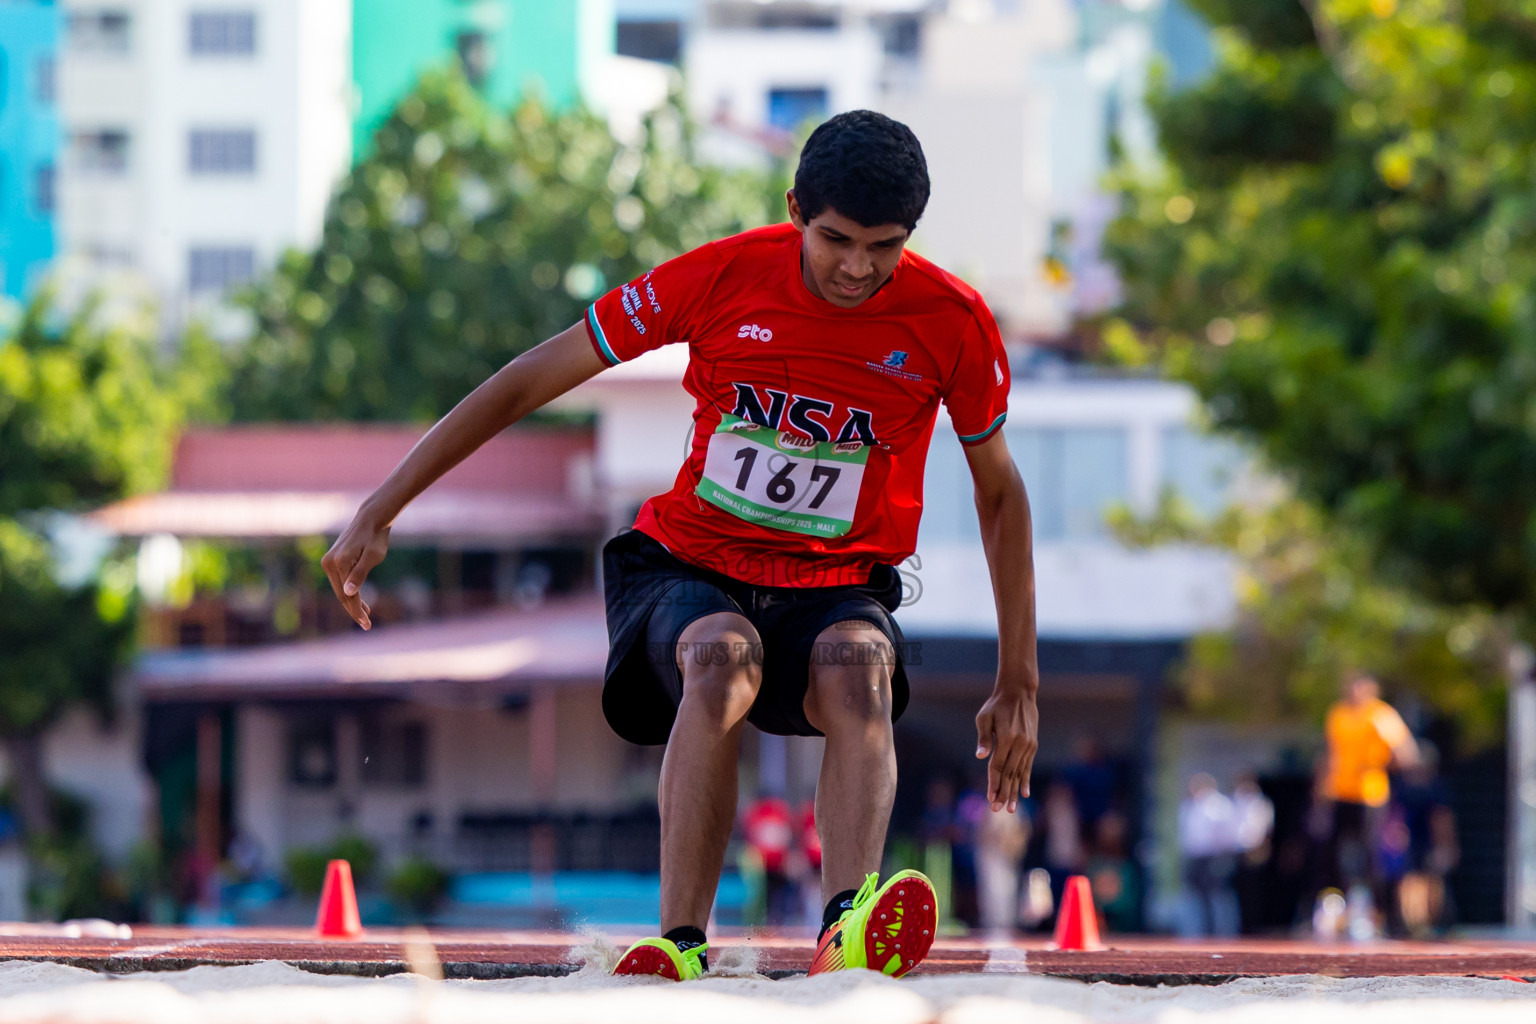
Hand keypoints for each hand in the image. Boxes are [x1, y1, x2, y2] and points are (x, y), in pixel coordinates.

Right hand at [320, 508, 390, 629]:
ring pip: (340, 589)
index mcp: (339, 563)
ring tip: (366, 615)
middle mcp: (329, 563)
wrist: (371, 519)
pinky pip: (340, 581)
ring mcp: (328, 561)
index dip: (357, 611)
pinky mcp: (331, 560)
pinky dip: (349, 591)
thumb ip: (360, 574)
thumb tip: (348, 593)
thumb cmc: (375, 537)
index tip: (366, 624)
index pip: (347, 595)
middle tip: (367, 625)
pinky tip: (358, 600)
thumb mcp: (372, 557)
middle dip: (354, 610)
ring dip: (351, 602)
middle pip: (341, 594)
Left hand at [974, 685, 1038, 812]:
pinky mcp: (1033, 745)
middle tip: (997, 809)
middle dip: (1003, 793)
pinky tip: (1023, 794)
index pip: (998, 766)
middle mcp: (1020, 744)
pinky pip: (1028, 766)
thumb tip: (980, 756)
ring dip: (1014, 791)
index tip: (990, 799)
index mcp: (1006, 738)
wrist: (1019, 692)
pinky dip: (1025, 780)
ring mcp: (1028, 745)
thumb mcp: (984, 717)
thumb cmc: (996, 705)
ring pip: (1020, 773)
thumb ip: (983, 738)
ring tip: (1010, 808)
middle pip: (1010, 774)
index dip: (993, 784)